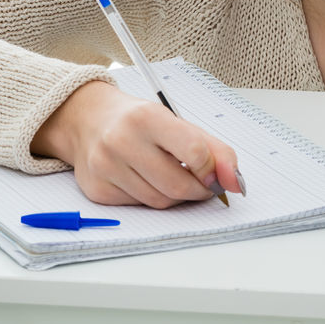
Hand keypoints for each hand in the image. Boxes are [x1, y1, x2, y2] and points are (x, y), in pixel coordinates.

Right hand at [31, 80, 241, 207]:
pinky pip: (139, 206)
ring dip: (176, 197)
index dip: (212, 170)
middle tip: (202, 185)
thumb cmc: (139, 122)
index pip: (194, 152)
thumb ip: (214, 150)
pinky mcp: (97, 189)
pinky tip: (146, 180)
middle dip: (198, 190)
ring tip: (172, 178)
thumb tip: (236, 183)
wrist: (88, 120)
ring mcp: (105, 166)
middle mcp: (121, 140)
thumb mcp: (177, 123)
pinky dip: (150, 198)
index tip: (216, 176)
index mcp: (147, 117)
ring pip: (159, 201)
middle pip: (177, 184)